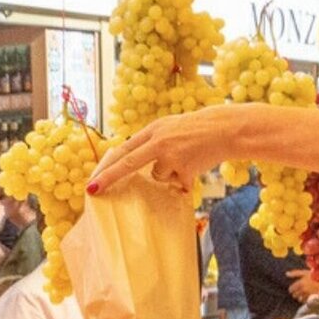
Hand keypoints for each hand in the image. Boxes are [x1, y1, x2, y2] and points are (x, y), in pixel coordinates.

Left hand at [86, 108, 235, 196]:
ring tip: (185, 160)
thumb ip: (151, 142)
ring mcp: (172, 155)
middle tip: (92, 191)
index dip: (107, 166)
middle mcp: (159, 141)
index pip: (123, 150)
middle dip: (109, 178)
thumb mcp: (169, 127)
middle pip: (128, 163)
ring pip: (157, 176)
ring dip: (167, 175)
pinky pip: (176, 184)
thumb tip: (129, 160)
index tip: (92, 181)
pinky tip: (194, 168)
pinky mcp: (186, 168)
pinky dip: (183, 182)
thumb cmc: (196, 130)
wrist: (225, 129)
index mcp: (153, 130)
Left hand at [287, 269, 318, 303]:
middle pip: (294, 295)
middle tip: (296, 292)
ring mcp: (307, 293)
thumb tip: (286, 274)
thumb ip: (295, 273)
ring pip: (299, 299)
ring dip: (299, 297)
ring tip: (301, 295)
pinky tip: (305, 297)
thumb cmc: (314, 275)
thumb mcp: (304, 272)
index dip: (291, 289)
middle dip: (294, 293)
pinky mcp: (312, 297)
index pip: (291, 289)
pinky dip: (303, 300)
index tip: (292, 289)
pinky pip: (304, 301)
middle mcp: (303, 289)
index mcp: (300, 282)